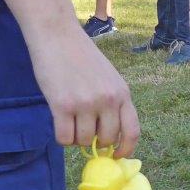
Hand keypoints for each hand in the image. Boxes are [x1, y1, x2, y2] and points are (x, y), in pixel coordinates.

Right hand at [27, 29, 140, 152]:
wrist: (56, 34)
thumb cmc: (80, 56)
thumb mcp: (107, 77)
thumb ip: (111, 102)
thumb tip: (109, 137)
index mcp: (122, 93)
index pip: (132, 131)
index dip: (126, 148)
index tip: (117, 155)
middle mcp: (108, 100)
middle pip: (107, 140)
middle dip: (96, 142)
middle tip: (84, 130)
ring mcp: (86, 103)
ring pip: (84, 141)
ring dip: (76, 138)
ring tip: (69, 120)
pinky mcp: (63, 106)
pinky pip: (65, 138)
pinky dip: (61, 137)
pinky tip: (59, 122)